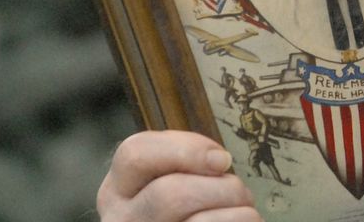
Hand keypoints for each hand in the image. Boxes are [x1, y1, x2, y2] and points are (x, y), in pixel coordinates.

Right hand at [97, 130, 259, 221]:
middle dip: (221, 187)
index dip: (187, 149)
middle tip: (240, 193)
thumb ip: (184, 166)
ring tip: (246, 213)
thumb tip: (218, 160)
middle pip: (171, 192)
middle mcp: (121, 220)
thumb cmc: (182, 211)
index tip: (222, 159)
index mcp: (118, 191)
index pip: (136, 153)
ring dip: (237, 213)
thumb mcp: (167, 183)